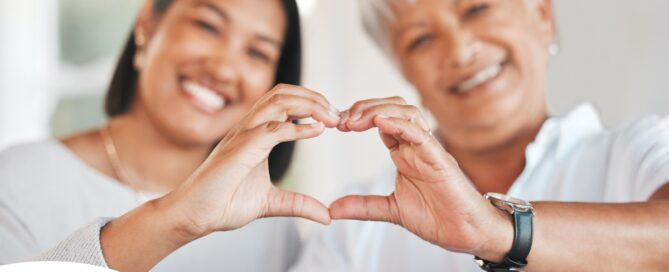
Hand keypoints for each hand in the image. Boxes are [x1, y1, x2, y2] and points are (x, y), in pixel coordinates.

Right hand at [167, 84, 339, 236]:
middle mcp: (249, 129)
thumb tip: (327, 215)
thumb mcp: (272, 203)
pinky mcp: (239, 149)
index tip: (335, 119)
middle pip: (283, 93)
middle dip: (314, 98)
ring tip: (331, 118)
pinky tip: (317, 130)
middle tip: (338, 114)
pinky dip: (297, 127)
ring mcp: (243, 136)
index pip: (285, 103)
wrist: (194, 216)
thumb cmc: (224, 203)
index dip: (312, 105)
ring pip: (277, 101)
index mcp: (255, 135)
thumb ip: (298, 204)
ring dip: (309, 105)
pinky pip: (271, 129)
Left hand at [331, 97, 511, 259]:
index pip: (381, 121)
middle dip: (365, 107)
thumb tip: (333, 209)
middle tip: (342, 119)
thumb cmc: (437, 218)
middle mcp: (416, 145)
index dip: (358, 118)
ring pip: (406, 112)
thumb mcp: (390, 210)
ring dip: (378, 110)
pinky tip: (379, 122)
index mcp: (405, 153)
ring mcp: (428, 149)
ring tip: (355, 120)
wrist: (465, 233)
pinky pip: (419, 132)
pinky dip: (399, 123)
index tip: (337, 125)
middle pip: (392, 108)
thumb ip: (363, 206)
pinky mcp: (439, 158)